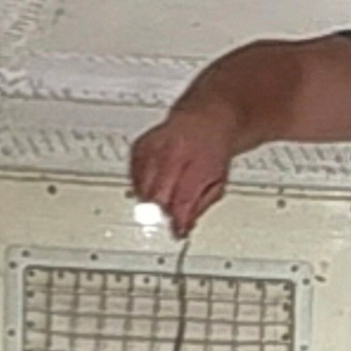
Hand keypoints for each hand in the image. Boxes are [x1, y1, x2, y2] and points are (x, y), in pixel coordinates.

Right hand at [128, 105, 235, 236]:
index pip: (182, 200)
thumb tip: (183, 226)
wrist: (205, 119)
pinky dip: (141, 185)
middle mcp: (173, 153)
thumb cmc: (212, 150)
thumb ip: (200, 206)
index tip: (177, 231)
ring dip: (150, 199)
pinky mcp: (140, 145)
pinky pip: (133, 174)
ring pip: (141, 187)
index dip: (177, 220)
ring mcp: (154, 147)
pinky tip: (153, 183)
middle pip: (157, 196)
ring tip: (164, 197)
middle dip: (162, 211)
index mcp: (197, 164)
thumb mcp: (217, 182)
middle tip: (169, 214)